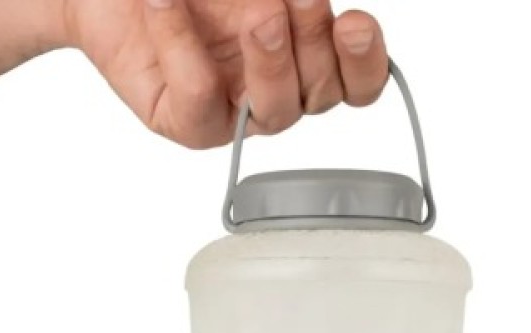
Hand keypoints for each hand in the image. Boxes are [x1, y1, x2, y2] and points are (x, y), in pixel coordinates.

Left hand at [64, 0, 388, 148]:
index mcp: (303, 53)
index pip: (357, 82)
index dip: (366, 63)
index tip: (354, 25)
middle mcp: (274, 88)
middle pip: (322, 93)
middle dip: (315, 43)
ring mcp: (233, 111)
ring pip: (276, 112)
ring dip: (273, 61)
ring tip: (258, 13)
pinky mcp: (186, 123)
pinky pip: (199, 97)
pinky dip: (182, 44)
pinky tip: (164, 0)